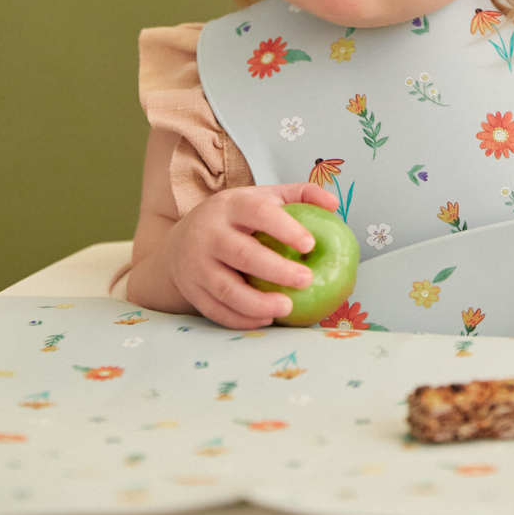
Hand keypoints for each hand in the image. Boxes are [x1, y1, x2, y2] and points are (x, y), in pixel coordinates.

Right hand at [166, 182, 339, 329]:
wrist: (180, 239)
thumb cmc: (236, 218)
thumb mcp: (263, 197)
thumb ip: (300, 195)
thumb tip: (333, 203)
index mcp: (231, 206)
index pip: (258, 213)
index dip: (284, 228)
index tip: (310, 245)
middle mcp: (209, 233)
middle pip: (242, 254)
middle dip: (276, 270)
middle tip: (306, 280)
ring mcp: (196, 264)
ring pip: (226, 288)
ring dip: (258, 303)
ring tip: (288, 308)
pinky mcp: (191, 290)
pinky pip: (216, 309)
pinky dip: (241, 318)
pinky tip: (267, 319)